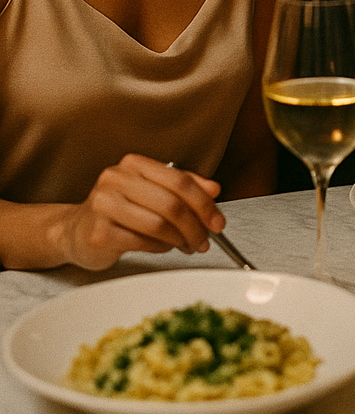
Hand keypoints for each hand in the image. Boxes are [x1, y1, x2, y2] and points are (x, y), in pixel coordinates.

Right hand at [59, 155, 225, 269]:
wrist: (77, 231)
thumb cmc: (119, 211)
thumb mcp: (152, 192)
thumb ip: (183, 187)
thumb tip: (214, 189)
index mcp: (133, 164)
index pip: (180, 181)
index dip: (204, 204)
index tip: (218, 222)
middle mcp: (115, 178)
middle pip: (172, 204)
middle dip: (195, 227)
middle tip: (205, 240)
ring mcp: (103, 204)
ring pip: (159, 225)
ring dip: (180, 240)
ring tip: (186, 246)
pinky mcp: (98, 232)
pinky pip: (143, 242)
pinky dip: (160, 248)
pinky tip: (162, 248)